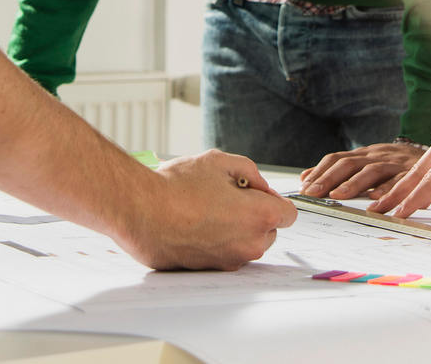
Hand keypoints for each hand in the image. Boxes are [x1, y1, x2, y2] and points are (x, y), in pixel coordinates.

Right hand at [122, 150, 297, 270]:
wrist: (141, 212)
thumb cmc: (177, 187)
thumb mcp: (218, 161)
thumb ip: (250, 172)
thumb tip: (259, 186)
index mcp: (259, 216)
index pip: (289, 213)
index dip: (272, 199)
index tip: (255, 193)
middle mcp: (250, 244)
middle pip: (268, 229)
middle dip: (254, 214)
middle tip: (224, 197)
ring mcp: (230, 260)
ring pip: (245, 242)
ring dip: (235, 228)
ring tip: (205, 209)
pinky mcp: (211, 269)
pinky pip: (224, 253)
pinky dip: (216, 241)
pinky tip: (194, 224)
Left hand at [299, 141, 425, 199]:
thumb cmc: (394, 164)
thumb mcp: (367, 163)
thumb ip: (341, 170)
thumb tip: (305, 177)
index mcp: (365, 155)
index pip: (338, 159)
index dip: (321, 172)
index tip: (305, 186)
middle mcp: (378, 156)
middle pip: (350, 164)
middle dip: (330, 178)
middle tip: (315, 193)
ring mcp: (395, 164)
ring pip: (372, 171)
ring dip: (355, 184)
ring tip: (340, 195)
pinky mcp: (414, 173)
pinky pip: (401, 181)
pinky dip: (388, 190)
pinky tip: (378, 200)